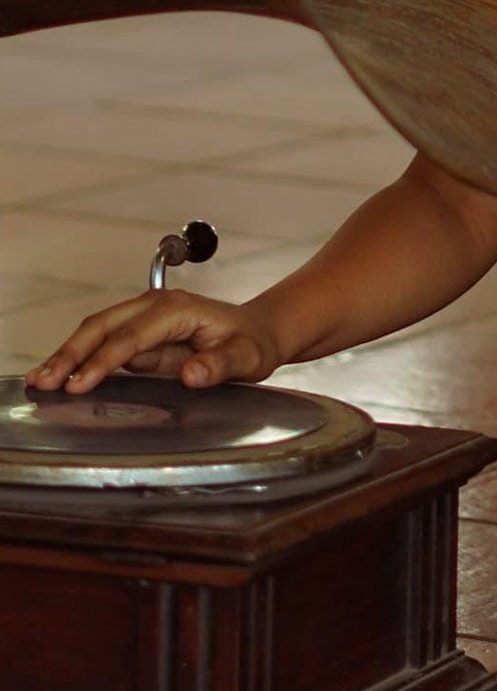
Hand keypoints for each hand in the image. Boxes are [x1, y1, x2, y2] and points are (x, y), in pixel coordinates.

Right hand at [27, 291, 284, 396]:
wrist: (260, 332)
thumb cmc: (254, 343)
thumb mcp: (249, 358)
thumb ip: (221, 365)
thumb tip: (190, 374)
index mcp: (178, 310)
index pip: (131, 337)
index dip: (103, 361)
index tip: (80, 384)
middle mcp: (155, 306)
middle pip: (102, 327)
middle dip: (71, 354)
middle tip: (46, 382)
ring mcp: (143, 316)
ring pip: (96, 332)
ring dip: (67, 355)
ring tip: (41, 380)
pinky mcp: (138, 330)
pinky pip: (103, 341)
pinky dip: (79, 357)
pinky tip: (62, 376)